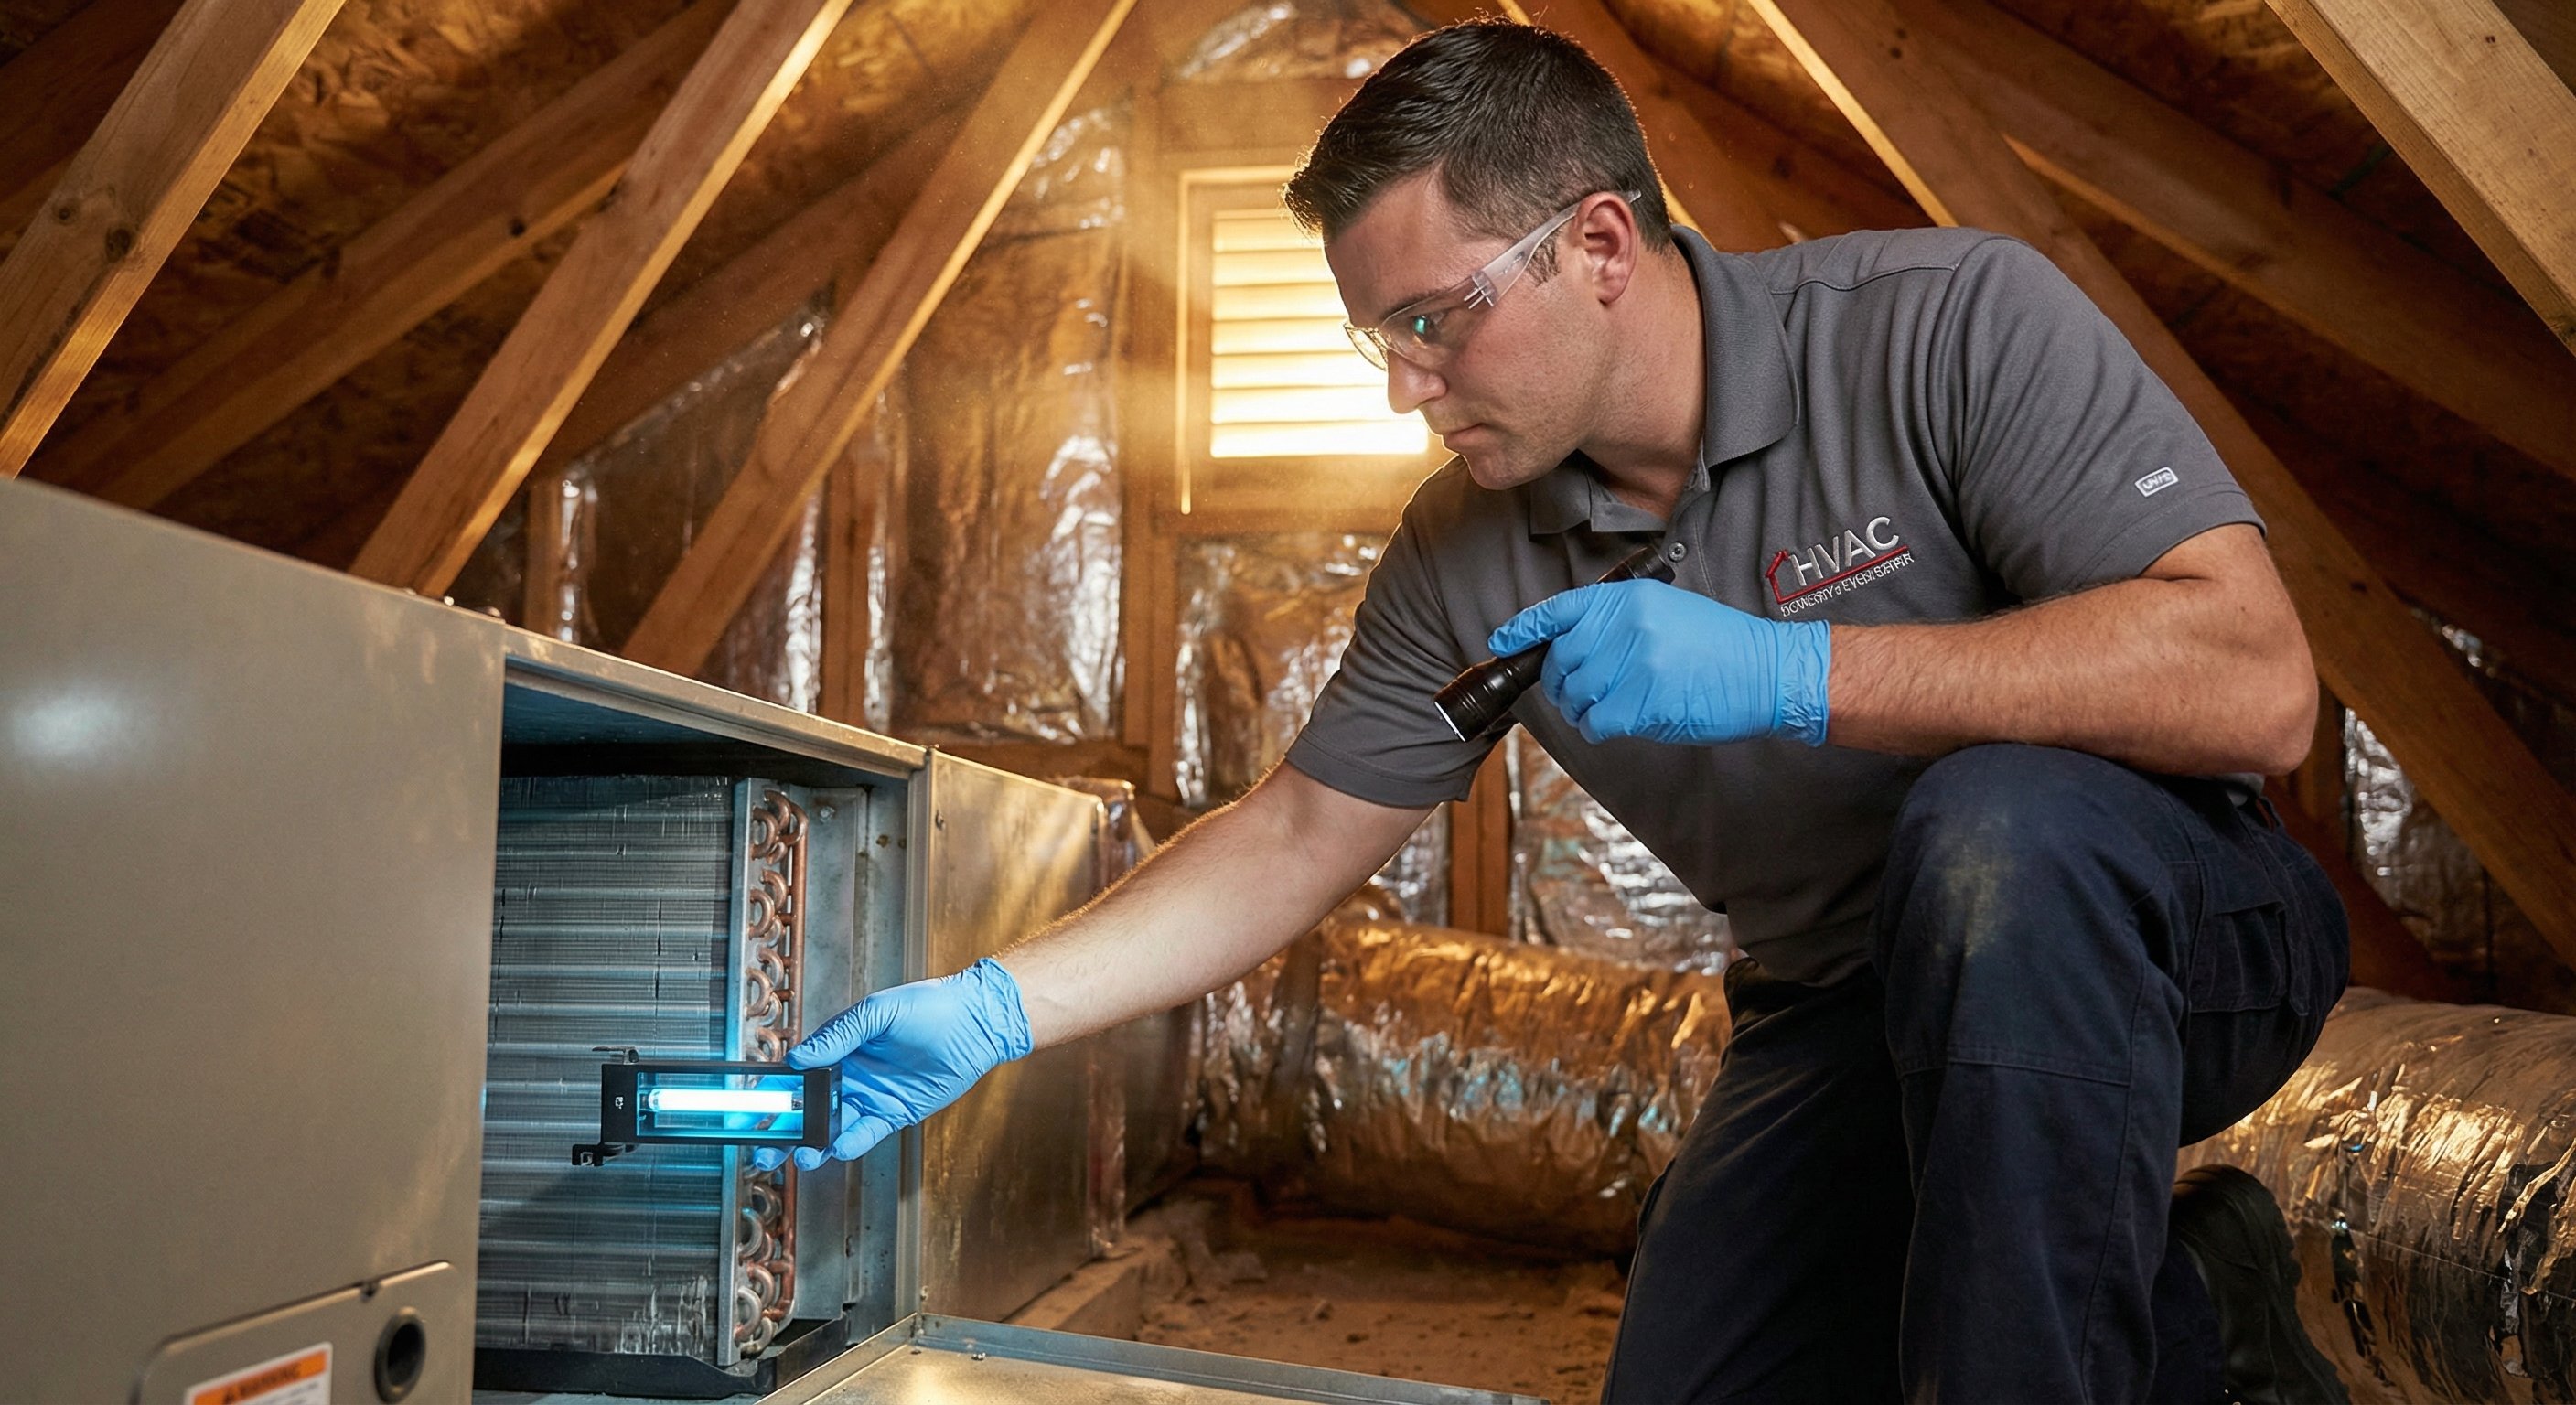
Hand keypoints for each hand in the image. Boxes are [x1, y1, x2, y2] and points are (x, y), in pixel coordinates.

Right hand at [752, 957, 1032, 1169]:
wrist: (976, 1024)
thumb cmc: (929, 1007)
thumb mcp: (879, 1012)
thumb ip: (840, 1035)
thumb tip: (798, 1058)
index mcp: (837, 1048)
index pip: (794, 1075)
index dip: (769, 1094)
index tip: (746, 1112)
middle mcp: (847, 1076)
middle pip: (804, 1109)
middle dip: (780, 1132)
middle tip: (760, 1152)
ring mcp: (869, 1097)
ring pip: (830, 1128)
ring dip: (812, 1145)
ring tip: (800, 1158)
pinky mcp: (893, 1114)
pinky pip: (865, 1134)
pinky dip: (850, 1143)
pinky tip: (838, 1149)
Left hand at [1487, 579, 1831, 746]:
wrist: (1768, 672)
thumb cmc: (1722, 647)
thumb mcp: (1668, 612)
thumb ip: (1619, 623)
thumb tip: (1572, 647)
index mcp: (1628, 600)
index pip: (1560, 610)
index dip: (1525, 628)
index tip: (1501, 641)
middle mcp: (1624, 625)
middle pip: (1561, 661)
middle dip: (1562, 684)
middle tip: (1581, 694)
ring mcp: (1631, 663)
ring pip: (1575, 695)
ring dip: (1583, 709)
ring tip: (1610, 708)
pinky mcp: (1640, 702)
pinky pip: (1595, 722)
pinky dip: (1600, 728)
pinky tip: (1621, 723)